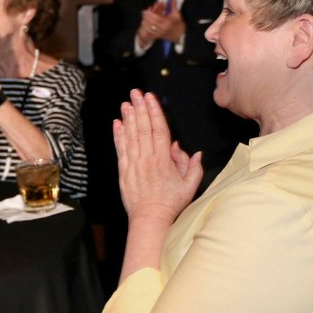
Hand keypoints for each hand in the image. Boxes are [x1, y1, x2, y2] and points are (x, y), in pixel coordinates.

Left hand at [114, 89, 202, 225]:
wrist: (150, 219)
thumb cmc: (170, 204)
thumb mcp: (190, 186)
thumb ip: (193, 166)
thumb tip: (194, 152)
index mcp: (163, 160)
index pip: (159, 130)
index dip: (154, 112)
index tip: (151, 98)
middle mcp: (147, 159)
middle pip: (143, 128)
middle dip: (139, 108)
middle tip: (136, 93)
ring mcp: (133, 164)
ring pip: (130, 136)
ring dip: (128, 118)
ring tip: (126, 103)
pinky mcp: (124, 171)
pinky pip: (121, 149)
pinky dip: (118, 135)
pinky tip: (117, 123)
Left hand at [137, 0, 185, 47]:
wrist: (180, 35)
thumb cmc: (178, 24)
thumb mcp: (177, 14)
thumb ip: (174, 6)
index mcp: (168, 23)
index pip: (157, 19)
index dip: (151, 14)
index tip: (147, 10)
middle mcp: (163, 29)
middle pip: (152, 23)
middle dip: (147, 17)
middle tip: (144, 12)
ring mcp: (160, 33)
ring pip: (150, 28)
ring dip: (146, 22)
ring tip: (143, 17)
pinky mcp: (158, 35)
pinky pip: (150, 33)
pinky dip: (147, 28)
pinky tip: (145, 24)